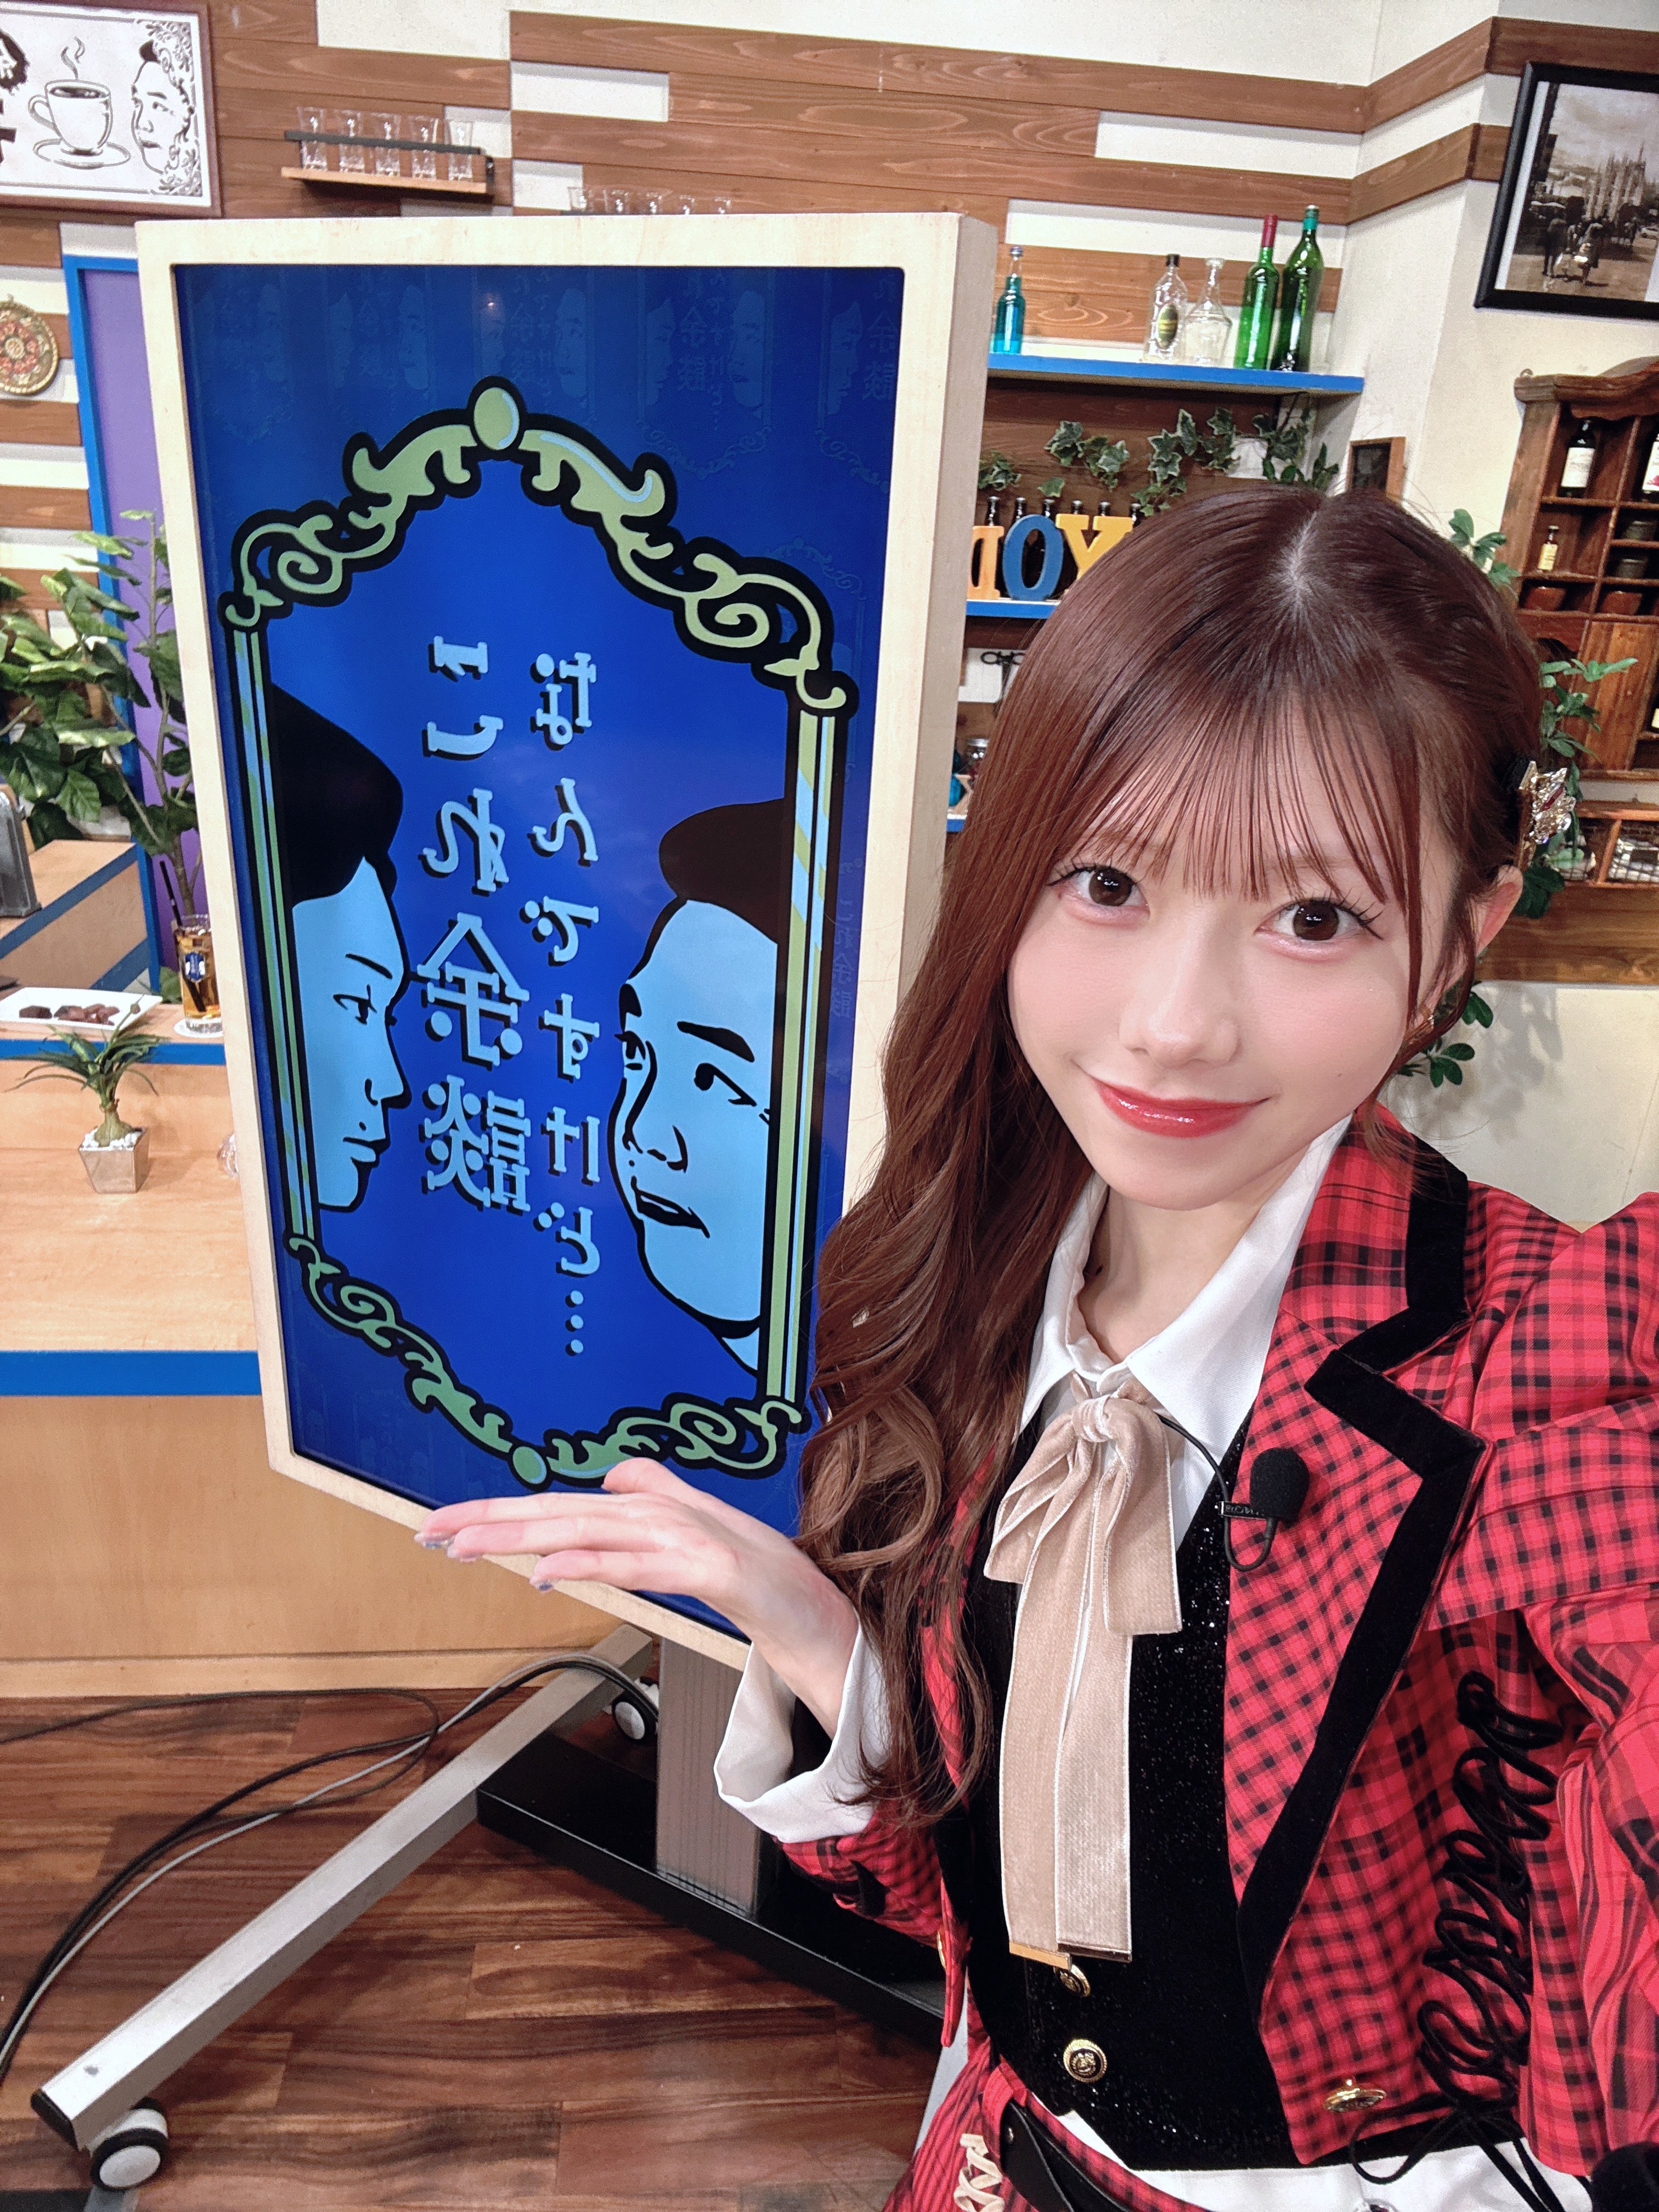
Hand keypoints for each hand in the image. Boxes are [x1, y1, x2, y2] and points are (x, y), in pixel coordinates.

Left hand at [415, 1459, 859, 1734]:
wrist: (818, 1607)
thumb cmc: (758, 1569)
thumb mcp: (698, 1528)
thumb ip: (659, 1495)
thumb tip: (612, 1478)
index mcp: (644, 1510)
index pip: (555, 1508)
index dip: (496, 1513)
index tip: (440, 1525)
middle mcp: (655, 1514)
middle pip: (557, 1514)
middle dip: (488, 1521)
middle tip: (429, 1531)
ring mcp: (682, 1537)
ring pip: (587, 1532)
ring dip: (521, 1537)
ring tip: (466, 1546)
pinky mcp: (708, 1566)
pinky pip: (637, 1565)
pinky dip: (590, 1564)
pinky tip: (547, 1573)